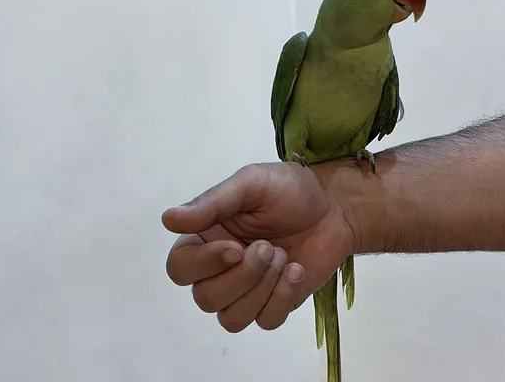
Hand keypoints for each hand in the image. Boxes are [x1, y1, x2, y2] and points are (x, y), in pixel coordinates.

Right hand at [162, 162, 354, 332]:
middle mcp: (220, 268)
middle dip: (241, 277)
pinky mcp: (275, 302)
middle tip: (268, 247)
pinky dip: (282, 298)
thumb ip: (212, 203)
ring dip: (261, 289)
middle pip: (204, 299)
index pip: (179, 268)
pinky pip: (264, 322)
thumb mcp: (251, 183)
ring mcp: (248, 290)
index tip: (235, 247)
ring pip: (231, 319)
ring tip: (283, 258)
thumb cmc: (291, 190)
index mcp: (207, 238)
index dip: (202, 265)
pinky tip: (297, 271)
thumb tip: (167, 219)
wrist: (336, 207)